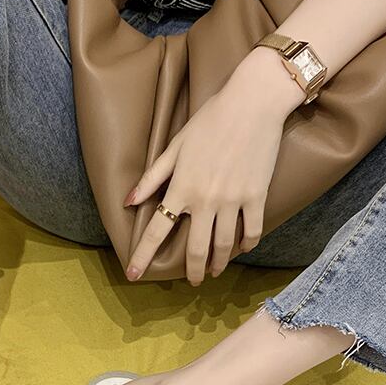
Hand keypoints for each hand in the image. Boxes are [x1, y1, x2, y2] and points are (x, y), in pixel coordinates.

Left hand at [124, 48, 301, 285]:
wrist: (253, 103)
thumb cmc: (210, 121)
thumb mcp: (175, 147)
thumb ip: (152, 178)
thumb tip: (129, 202)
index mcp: (181, 189)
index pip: (156, 231)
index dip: (142, 256)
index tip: (134, 276)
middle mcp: (205, 200)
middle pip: (196, 250)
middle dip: (193, 272)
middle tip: (194, 281)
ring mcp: (233, 200)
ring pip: (224, 246)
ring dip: (219, 264)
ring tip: (215, 271)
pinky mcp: (257, 196)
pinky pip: (251, 231)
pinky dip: (246, 244)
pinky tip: (241, 249)